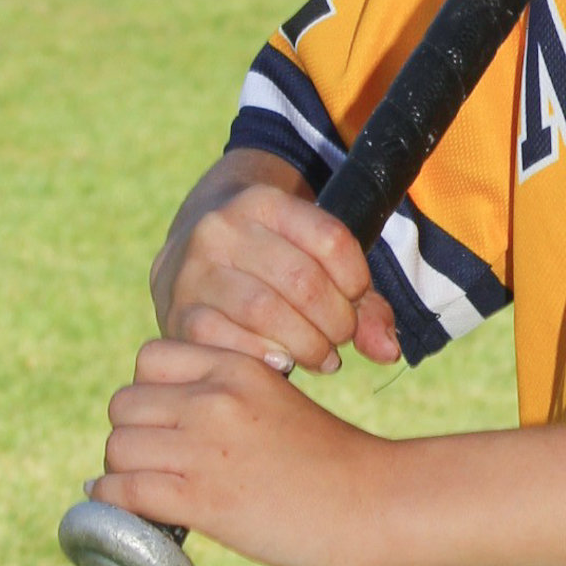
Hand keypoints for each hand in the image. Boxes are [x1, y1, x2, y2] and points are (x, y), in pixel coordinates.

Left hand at [98, 339, 397, 565]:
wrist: (374, 505)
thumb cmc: (333, 462)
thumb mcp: (279, 402)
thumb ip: (229, 400)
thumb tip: (172, 426)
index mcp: (238, 366)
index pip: (151, 359)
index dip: (150, 391)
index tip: (166, 420)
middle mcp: (215, 399)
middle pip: (125, 404)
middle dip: (133, 434)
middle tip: (154, 462)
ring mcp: (205, 447)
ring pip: (118, 447)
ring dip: (123, 472)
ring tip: (147, 491)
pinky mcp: (201, 498)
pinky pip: (123, 491)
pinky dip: (115, 505)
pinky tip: (134, 512)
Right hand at [154, 169, 399, 374]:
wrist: (187, 252)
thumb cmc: (268, 261)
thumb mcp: (311, 257)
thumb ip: (361, 302)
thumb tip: (389, 352)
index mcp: (263, 202)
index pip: (332, 240)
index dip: (357, 281)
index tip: (356, 299)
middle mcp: (222, 229)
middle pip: (303, 281)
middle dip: (336, 321)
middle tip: (340, 338)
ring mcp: (193, 271)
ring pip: (266, 313)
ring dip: (307, 345)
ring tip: (320, 355)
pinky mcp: (177, 313)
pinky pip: (228, 342)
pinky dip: (265, 358)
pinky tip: (282, 363)